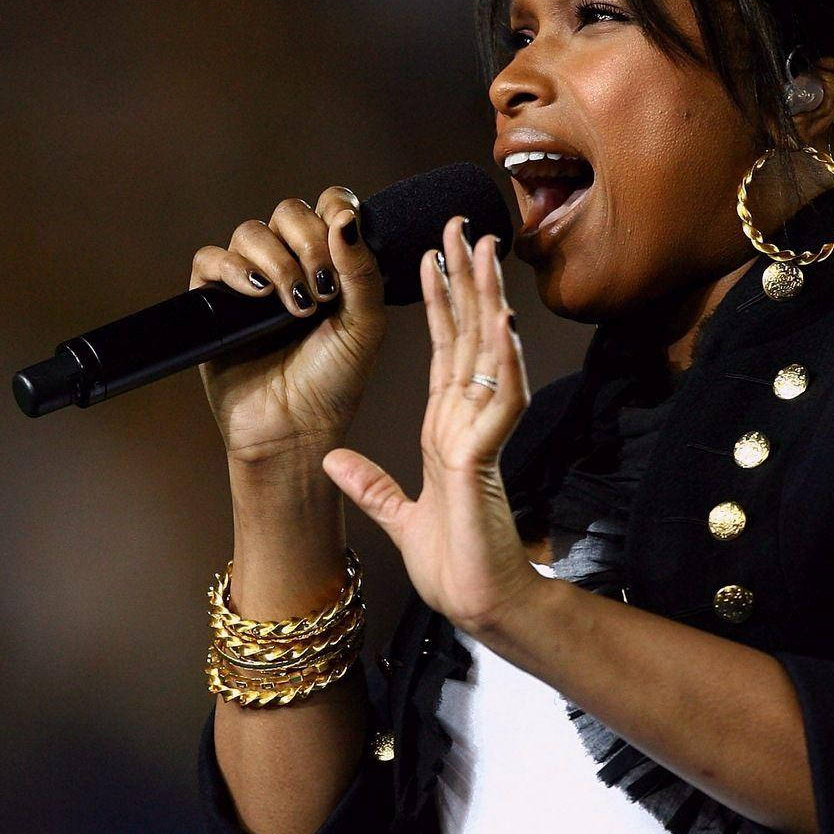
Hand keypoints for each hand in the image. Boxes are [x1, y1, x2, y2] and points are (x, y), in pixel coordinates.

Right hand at [190, 188, 387, 469]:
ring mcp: (250, 280)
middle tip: (322, 288)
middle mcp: (289, 262)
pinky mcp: (213, 300)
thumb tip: (344, 218)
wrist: (294, 429)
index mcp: (330, 261)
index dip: (337, 208)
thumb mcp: (365, 325)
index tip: (346, 234)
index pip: (329, 205)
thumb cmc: (335, 380)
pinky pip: (210, 259)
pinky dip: (233, 269)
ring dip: (277, 262)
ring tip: (295, 306)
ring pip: (250, 231)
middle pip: (289, 211)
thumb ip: (362, 270)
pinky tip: (258, 296)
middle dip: (308, 242)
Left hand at [323, 215, 547, 636]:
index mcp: (445, 430)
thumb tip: (333, 460)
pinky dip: (500, 364)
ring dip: (486, 303)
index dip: (439, 303)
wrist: (479, 605)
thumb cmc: (455, 566)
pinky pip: (497, 403)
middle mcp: (465, 422)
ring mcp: (480, 436)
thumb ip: (369, 486)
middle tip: (462, 228)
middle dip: (465, 281)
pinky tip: (500, 327)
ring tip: (483, 254)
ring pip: (487, 355)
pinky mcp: (485, 459)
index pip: (443, 351)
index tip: (430, 257)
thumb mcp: (399, 517)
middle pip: (468, 337)